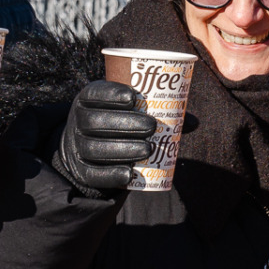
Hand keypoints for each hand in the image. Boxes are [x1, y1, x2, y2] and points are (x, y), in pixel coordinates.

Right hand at [52, 80, 155, 195]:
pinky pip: (92, 174)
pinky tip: (129, 173)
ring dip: (122, 149)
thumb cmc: (117, 124)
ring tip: (147, 149)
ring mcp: (76, 146)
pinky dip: (110, 174)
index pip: (94, 93)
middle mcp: (78, 121)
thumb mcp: (127, 112)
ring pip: (93, 148)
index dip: (111, 94)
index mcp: (88, 100)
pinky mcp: (80, 170)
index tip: (133, 97)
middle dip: (124, 123)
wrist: (88, 150)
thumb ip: (157, 113)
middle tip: (151, 126)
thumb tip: (193, 122)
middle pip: (94, 121)